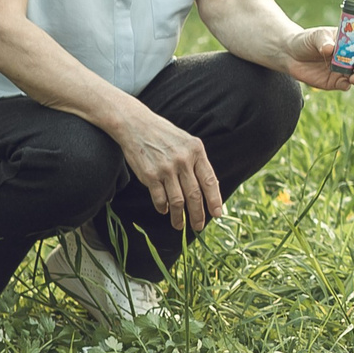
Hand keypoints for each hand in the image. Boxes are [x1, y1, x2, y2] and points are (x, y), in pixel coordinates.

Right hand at [114, 106, 223, 231]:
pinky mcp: (150, 175)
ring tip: (179, 225)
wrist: (136, 125)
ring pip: (177, 201)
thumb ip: (197, 162)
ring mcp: (166, 169)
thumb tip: (208, 188)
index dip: (214, 200)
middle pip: (194, 195)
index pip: (210, 181)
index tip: (217, 214)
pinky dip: (162, 208)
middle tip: (199, 227)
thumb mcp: (187, 142)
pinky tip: (164, 211)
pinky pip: (160, 198)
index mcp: (196, 151)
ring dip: (179, 217)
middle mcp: (183, 161)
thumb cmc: (164, 135)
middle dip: (198, 215)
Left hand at [283, 25, 353, 91]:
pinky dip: (346, 85)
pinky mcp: (333, 82)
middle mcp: (347, 56)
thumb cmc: (305, 41)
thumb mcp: (314, 36)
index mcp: (345, 41)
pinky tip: (345, 84)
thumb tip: (330, 48)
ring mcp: (341, 69)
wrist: (290, 55)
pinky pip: (344, 85)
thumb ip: (323, 41)